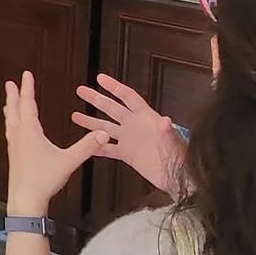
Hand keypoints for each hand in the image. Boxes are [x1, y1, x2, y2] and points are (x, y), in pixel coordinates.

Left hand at [3, 71, 104, 214]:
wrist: (25, 201)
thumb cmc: (44, 179)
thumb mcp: (69, 160)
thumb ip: (87, 146)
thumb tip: (103, 133)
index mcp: (29, 131)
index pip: (28, 103)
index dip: (27, 88)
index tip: (25, 74)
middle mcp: (18, 136)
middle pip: (14, 110)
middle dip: (13, 96)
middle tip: (9, 83)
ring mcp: (14, 147)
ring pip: (10, 122)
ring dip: (10, 110)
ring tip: (8, 104)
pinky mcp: (14, 158)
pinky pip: (10, 135)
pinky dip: (12, 126)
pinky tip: (15, 133)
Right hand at [71, 75, 187, 195]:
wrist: (178, 176)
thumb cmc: (180, 156)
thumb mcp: (173, 141)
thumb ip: (167, 131)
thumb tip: (166, 121)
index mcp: (146, 117)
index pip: (127, 97)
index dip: (114, 86)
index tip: (100, 78)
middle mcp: (135, 126)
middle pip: (112, 108)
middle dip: (96, 98)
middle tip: (81, 90)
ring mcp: (130, 139)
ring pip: (106, 127)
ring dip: (91, 122)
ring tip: (75, 115)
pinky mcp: (128, 154)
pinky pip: (108, 149)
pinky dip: (96, 148)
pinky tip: (86, 147)